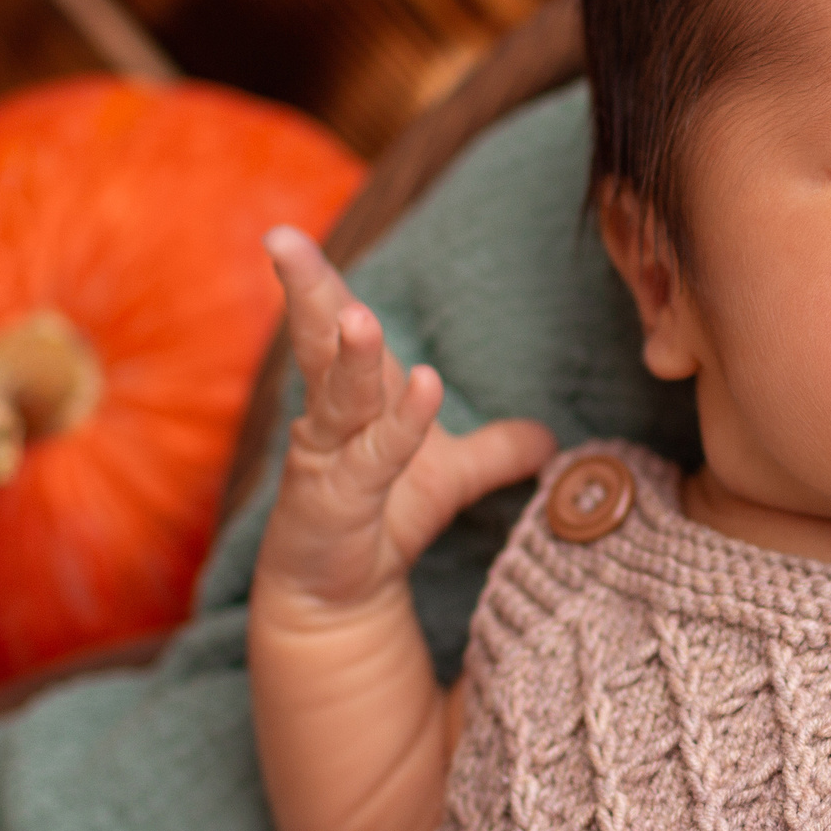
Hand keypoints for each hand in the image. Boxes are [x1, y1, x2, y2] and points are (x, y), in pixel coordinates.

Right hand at [254, 226, 553, 611]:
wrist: (340, 598)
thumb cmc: (382, 520)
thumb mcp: (450, 478)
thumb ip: (495, 451)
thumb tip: (548, 437)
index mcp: (352, 395)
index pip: (332, 324)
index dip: (317, 280)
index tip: (286, 233)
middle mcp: (331, 417)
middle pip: (316, 343)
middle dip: (304, 290)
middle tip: (282, 240)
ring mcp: (329, 460)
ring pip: (339, 396)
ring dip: (352, 356)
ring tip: (360, 316)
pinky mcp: (338, 503)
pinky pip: (375, 457)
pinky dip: (403, 424)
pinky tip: (425, 388)